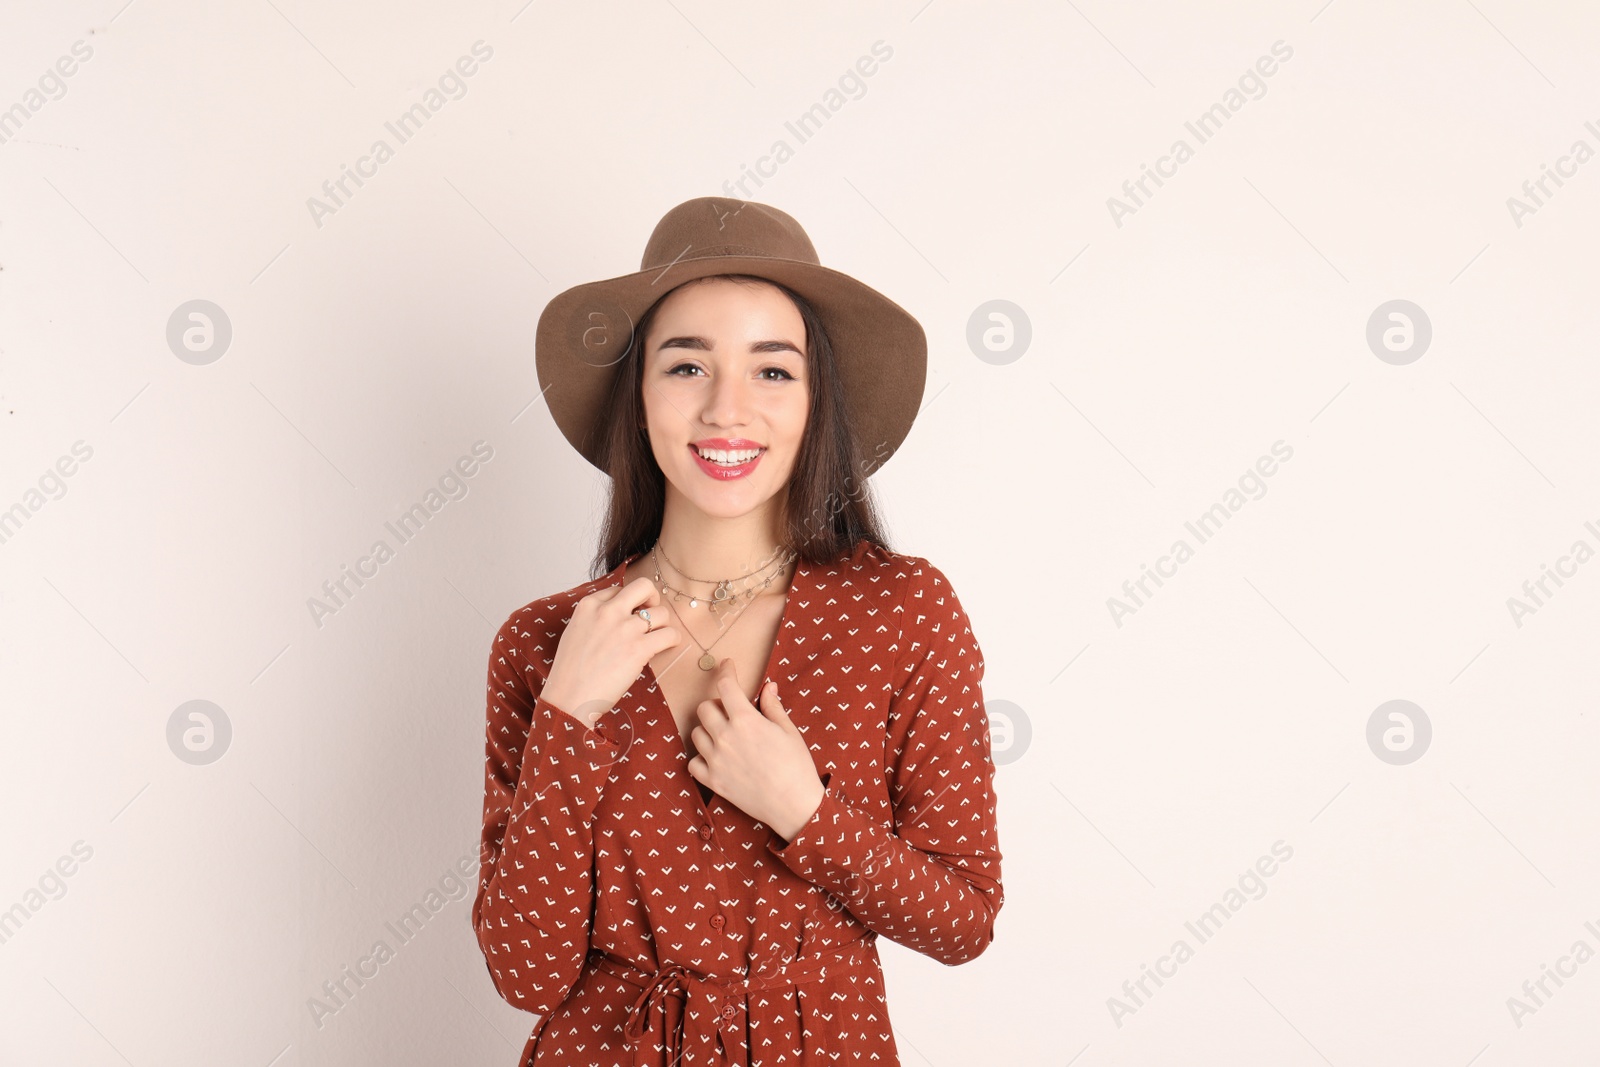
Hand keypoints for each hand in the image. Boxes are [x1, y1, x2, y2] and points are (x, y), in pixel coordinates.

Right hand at [542, 578, 680, 728]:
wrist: (569, 698)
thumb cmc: (570, 672)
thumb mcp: (575, 632)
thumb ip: (595, 618)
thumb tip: (619, 615)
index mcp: (588, 605)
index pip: (619, 589)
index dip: (629, 602)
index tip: (631, 616)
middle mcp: (607, 611)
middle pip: (644, 586)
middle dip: (653, 598)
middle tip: (652, 614)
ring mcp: (624, 628)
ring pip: (662, 613)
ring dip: (663, 626)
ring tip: (656, 639)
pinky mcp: (638, 648)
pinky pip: (670, 634)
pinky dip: (673, 640)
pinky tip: (666, 647)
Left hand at [686, 658, 824, 838]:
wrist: (794, 805)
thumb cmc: (796, 766)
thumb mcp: (788, 730)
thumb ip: (772, 706)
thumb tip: (767, 686)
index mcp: (745, 720)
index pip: (726, 686)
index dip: (726, 671)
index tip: (728, 667)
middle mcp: (725, 737)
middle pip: (704, 708)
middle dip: (717, 704)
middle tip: (730, 711)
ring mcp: (716, 760)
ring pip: (696, 733)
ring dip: (708, 730)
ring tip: (725, 735)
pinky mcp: (713, 781)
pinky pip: (693, 762)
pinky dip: (701, 757)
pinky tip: (715, 757)